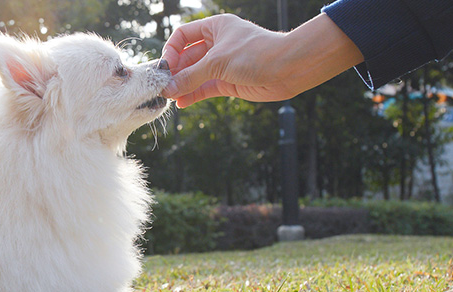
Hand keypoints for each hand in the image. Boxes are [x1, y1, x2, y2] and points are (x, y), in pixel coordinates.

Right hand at [161, 13, 363, 106]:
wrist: (289, 69)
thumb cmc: (257, 53)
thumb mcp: (218, 62)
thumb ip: (191, 76)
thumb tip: (168, 89)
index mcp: (215, 28)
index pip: (183, 35)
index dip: (171, 50)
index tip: (166, 67)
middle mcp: (217, 44)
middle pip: (187, 57)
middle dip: (175, 72)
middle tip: (163, 87)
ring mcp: (222, 64)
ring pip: (195, 75)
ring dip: (182, 86)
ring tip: (169, 98)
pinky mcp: (228, 82)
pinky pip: (204, 88)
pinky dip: (193, 95)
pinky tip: (182, 103)